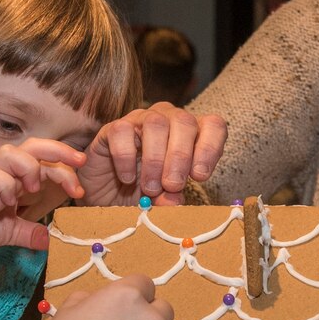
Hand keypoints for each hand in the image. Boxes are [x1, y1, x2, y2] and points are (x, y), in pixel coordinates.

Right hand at [0, 139, 85, 252]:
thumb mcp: (12, 232)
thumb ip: (31, 234)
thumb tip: (51, 241)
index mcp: (18, 178)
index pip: (46, 161)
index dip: (66, 169)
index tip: (81, 189)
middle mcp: (7, 172)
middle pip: (34, 145)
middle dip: (59, 150)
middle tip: (79, 163)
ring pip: (12, 152)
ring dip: (30, 166)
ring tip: (35, 188)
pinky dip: (6, 186)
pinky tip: (8, 202)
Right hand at [79, 104, 226, 205]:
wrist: (106, 195)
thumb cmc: (142, 192)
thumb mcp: (162, 199)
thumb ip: (171, 198)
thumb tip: (175, 199)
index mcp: (190, 134)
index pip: (212, 126)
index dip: (210, 148)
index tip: (200, 176)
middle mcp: (168, 120)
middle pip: (184, 122)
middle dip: (181, 156)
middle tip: (172, 185)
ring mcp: (140, 120)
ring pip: (156, 123)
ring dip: (155, 158)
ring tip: (151, 187)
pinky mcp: (113, 128)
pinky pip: (123, 131)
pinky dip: (126, 157)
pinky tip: (127, 178)